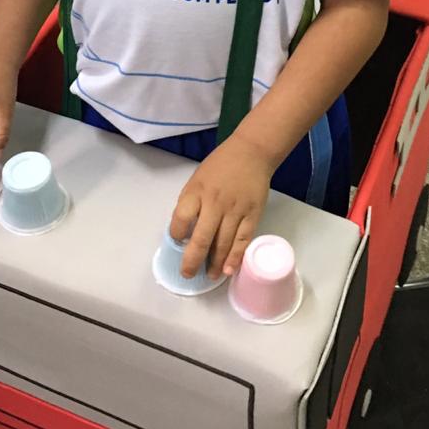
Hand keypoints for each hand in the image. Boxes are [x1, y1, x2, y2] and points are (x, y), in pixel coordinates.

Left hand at [169, 138, 278, 280]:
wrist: (252, 152)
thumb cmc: (220, 166)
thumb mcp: (197, 180)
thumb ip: (191, 203)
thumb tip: (185, 231)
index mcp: (196, 191)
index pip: (180, 220)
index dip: (176, 235)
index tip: (176, 243)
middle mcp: (215, 203)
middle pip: (201, 238)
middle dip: (192, 260)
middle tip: (188, 274)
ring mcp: (235, 210)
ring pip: (223, 243)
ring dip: (215, 264)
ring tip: (210, 276)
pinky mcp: (252, 214)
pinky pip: (242, 240)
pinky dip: (235, 257)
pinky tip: (229, 269)